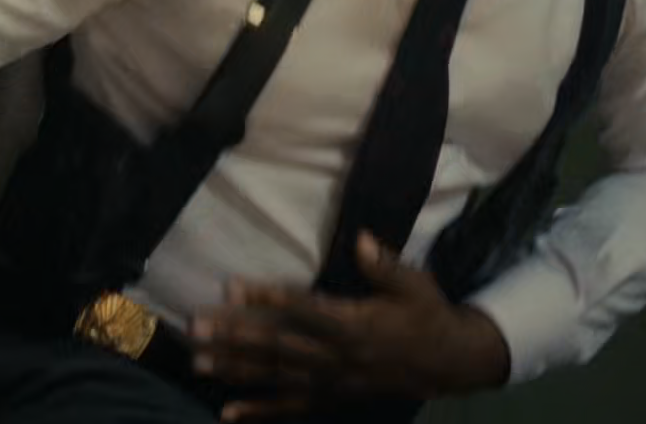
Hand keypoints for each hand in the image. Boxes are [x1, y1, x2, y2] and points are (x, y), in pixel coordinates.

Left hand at [190, 233, 510, 420]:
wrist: (448, 363)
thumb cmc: (428, 314)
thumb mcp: (415, 284)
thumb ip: (384, 264)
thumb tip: (360, 239)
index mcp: (356, 324)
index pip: (303, 308)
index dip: (267, 297)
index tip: (232, 286)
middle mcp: (337, 357)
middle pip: (279, 346)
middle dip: (235, 336)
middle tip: (197, 328)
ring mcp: (332, 383)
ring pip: (276, 376)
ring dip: (236, 370)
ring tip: (199, 362)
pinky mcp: (332, 399)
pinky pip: (291, 408)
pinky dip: (259, 411)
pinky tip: (228, 413)